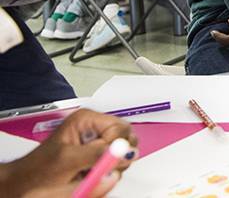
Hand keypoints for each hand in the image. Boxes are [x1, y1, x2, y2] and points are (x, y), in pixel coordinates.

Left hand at [1, 109, 136, 195]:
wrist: (27, 183)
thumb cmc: (39, 169)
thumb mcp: (68, 159)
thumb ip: (97, 154)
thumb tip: (123, 152)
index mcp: (88, 119)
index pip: (122, 128)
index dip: (118, 146)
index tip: (107, 161)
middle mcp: (96, 129)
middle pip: (127, 139)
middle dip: (117, 158)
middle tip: (99, 169)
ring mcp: (99, 144)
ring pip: (124, 154)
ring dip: (111, 168)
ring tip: (89, 174)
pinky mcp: (100, 158)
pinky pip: (116, 166)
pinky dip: (107, 174)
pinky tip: (90, 176)